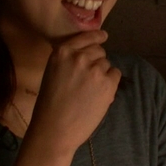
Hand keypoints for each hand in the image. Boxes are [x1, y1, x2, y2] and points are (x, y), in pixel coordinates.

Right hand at [28, 30, 120, 155]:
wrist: (55, 129)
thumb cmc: (50, 104)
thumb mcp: (53, 72)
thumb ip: (69, 60)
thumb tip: (91, 56)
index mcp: (62, 52)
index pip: (86, 36)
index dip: (97, 37)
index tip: (104, 36)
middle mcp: (79, 56)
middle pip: (99, 50)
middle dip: (96, 61)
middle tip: (88, 79)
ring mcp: (95, 69)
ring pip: (107, 64)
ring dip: (103, 74)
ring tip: (90, 92)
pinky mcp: (108, 83)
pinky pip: (116, 75)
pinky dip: (111, 83)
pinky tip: (99, 95)